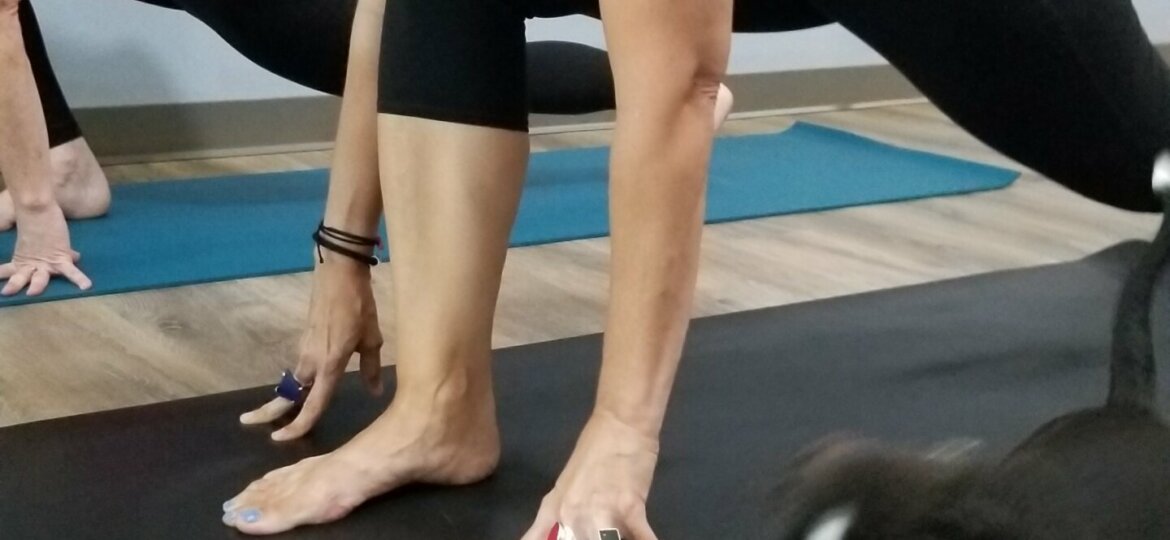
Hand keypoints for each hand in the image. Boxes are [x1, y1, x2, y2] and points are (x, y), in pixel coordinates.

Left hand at [1, 202, 90, 295]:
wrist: (37, 207)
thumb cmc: (36, 218)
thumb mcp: (41, 238)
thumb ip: (57, 250)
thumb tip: (76, 257)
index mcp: (21, 258)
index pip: (9, 270)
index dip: (1, 275)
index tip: (1, 289)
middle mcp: (31, 262)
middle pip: (20, 277)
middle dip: (15, 285)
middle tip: (7, 293)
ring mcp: (46, 261)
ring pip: (40, 278)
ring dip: (36, 286)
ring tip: (32, 293)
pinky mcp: (60, 257)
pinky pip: (70, 271)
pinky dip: (79, 278)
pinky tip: (87, 286)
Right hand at [240, 255, 383, 439]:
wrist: (338, 273)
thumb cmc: (359, 305)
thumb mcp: (372, 338)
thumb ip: (370, 368)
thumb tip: (375, 392)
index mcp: (330, 364)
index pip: (314, 404)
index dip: (299, 425)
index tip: (281, 440)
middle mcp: (311, 361)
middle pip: (289, 395)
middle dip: (269, 412)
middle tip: (249, 422)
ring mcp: (305, 349)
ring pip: (293, 381)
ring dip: (285, 396)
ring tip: (277, 414)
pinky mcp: (304, 339)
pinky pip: (299, 367)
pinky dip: (296, 381)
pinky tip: (302, 386)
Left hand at [522, 411, 660, 539]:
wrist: (620, 423)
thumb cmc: (595, 450)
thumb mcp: (566, 485)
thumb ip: (561, 513)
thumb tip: (567, 534)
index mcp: (554, 509)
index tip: (567, 537)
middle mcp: (571, 515)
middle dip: (592, 539)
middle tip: (600, 532)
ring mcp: (599, 511)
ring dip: (615, 539)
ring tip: (622, 534)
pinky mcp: (629, 508)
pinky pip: (641, 538)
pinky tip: (647, 538)